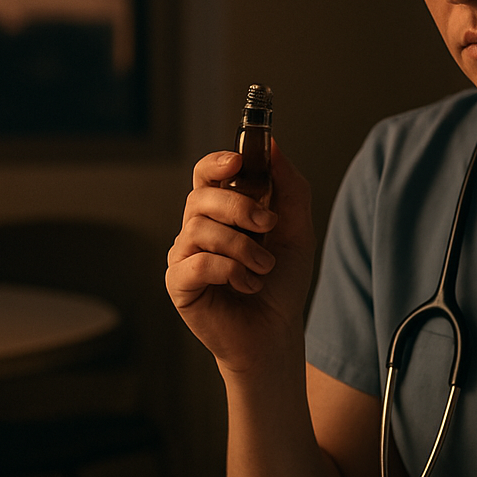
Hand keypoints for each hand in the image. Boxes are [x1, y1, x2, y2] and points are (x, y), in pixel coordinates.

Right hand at [166, 141, 315, 376]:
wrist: (277, 331)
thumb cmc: (283, 281)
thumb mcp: (298, 228)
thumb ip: (289, 186)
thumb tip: (274, 145)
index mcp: (222, 211)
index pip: (205, 173)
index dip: (216, 161)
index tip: (238, 160)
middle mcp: (197, 228)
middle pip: (201, 196)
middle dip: (240, 206)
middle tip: (269, 226)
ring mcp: (184, 255)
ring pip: (200, 229)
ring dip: (242, 247)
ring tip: (264, 268)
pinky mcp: (178, 283)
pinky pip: (196, 263)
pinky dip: (229, 271)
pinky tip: (247, 284)